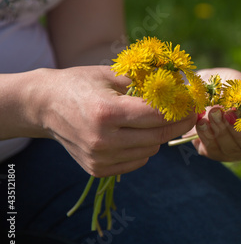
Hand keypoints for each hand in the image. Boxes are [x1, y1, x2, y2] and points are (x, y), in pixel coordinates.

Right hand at [38, 66, 195, 176]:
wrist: (44, 106)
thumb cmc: (80, 84)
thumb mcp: (111, 75)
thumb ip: (145, 82)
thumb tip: (180, 86)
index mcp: (106, 112)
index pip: (157, 116)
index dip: (181, 111)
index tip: (193, 105)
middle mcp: (102, 139)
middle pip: (158, 136)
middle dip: (177, 125)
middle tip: (187, 115)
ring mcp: (99, 157)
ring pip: (150, 151)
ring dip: (159, 137)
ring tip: (154, 121)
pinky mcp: (97, 169)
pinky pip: (137, 161)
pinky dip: (143, 149)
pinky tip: (136, 134)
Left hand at [189, 68, 240, 161]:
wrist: (197, 93)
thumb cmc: (222, 86)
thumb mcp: (231, 79)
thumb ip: (239, 87)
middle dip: (238, 129)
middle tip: (226, 112)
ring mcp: (237, 151)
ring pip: (232, 148)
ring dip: (221, 129)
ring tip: (211, 111)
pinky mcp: (217, 154)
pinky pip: (213, 150)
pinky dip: (206, 135)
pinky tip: (201, 122)